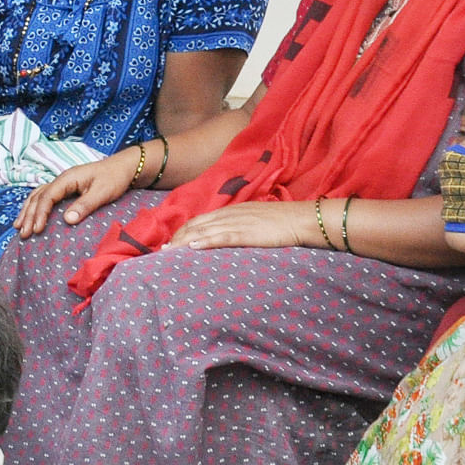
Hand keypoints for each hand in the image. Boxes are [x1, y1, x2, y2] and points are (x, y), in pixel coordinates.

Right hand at [15, 149, 139, 238]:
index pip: (47, 196)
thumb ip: (85, 205)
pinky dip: (34, 206)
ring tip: (18, 226)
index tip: (37, 229)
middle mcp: (62, 179)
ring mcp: (63, 183)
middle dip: (29, 216)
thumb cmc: (115, 178)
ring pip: (38, 196)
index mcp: (68, 178)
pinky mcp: (66, 188)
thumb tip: (67, 220)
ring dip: (27, 211)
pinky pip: (44, 196)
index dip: (40, 214)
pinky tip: (30, 215)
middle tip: (23, 234)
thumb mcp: (102, 192)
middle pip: (38, 197)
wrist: (125, 167)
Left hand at [167, 200, 316, 251]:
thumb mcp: (253, 220)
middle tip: (163, 252)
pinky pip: (223, 236)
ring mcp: (238, 222)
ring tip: (169, 253)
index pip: (199, 220)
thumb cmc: (281, 222)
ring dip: (184, 241)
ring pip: (205, 230)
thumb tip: (222, 239)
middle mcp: (230, 214)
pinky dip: (207, 240)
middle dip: (177, 238)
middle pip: (196, 225)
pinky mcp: (248, 232)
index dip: (182, 231)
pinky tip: (194, 247)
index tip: (170, 244)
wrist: (302, 219)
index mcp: (231, 211)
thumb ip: (237, 226)